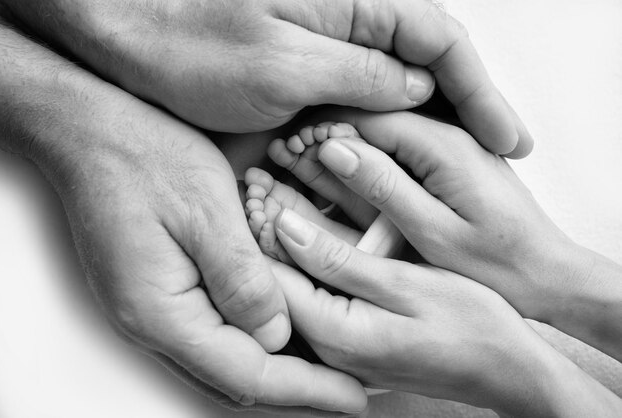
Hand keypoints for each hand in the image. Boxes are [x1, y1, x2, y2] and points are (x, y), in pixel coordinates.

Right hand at [0, 22, 366, 413]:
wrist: (90, 131)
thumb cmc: (145, 158)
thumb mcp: (207, 210)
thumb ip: (242, 280)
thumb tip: (275, 336)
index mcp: (162, 312)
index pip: (247, 374)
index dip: (307, 389)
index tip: (353, 397)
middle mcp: (150, 324)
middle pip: (235, 380)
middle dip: (297, 389)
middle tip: (348, 389)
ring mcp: (149, 311)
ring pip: (223, 363)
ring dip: (277, 370)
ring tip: (327, 368)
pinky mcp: (155, 292)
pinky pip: (210, 336)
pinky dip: (251, 344)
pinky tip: (280, 330)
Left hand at [3, 0, 530, 155]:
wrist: (128, 33)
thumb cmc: (192, 45)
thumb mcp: (284, 68)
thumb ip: (361, 75)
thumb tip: (418, 87)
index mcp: (353, 2)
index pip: (441, 41)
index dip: (480, 92)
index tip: (505, 138)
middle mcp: (348, 13)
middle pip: (430, 55)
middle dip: (467, 103)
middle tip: (499, 151)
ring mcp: (326, 34)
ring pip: (401, 70)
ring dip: (434, 112)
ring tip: (463, 155)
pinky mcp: (304, 54)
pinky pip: (363, 82)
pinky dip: (390, 113)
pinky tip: (401, 141)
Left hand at [268, 208, 621, 416]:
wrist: (508, 369)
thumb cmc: (472, 325)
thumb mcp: (405, 285)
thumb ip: (339, 261)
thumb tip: (285, 229)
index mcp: (335, 333)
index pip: (272, 277)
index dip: (257, 224)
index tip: (251, 180)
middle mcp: (327, 344)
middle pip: (278, 278)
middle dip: (264, 225)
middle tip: (256, 176)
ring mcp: (339, 344)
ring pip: (295, 280)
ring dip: (284, 235)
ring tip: (272, 183)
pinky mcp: (353, 336)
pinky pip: (317, 290)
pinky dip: (308, 253)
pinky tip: (307, 219)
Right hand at [312, 108, 621, 360]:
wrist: (546, 272)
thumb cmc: (494, 262)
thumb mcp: (432, 230)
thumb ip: (384, 185)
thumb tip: (335, 148)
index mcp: (444, 146)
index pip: (369, 117)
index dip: (323, 131)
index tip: (286, 149)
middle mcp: (449, 135)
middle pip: (376, 120)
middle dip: (329, 137)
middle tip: (286, 156)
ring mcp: (451, 147)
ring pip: (386, 135)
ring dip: (347, 150)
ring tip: (303, 166)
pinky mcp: (450, 163)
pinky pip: (402, 152)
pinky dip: (371, 163)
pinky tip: (345, 178)